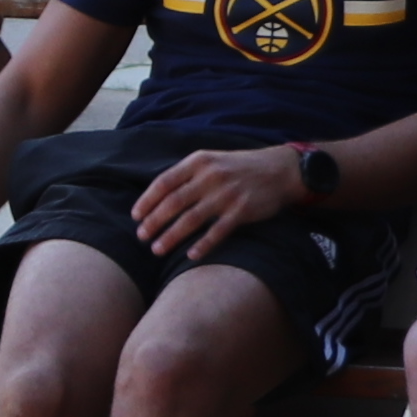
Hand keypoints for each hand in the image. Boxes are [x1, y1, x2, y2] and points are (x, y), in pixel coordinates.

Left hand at [127, 143, 298, 255]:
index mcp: (198, 162)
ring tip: (157, 249)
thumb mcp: (211, 161)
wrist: (279, 170)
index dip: (147, 201)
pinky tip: (190, 256)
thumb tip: (157, 196)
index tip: (136, 217)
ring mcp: (226, 194)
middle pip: (173, 203)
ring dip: (171, 236)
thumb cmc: (239, 167)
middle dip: (154, 222)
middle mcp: (210, 176)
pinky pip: (217, 232)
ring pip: (191, 219)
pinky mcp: (242, 211)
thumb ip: (187, 175)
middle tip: (142, 237)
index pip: (164, 182)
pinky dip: (203, 245)